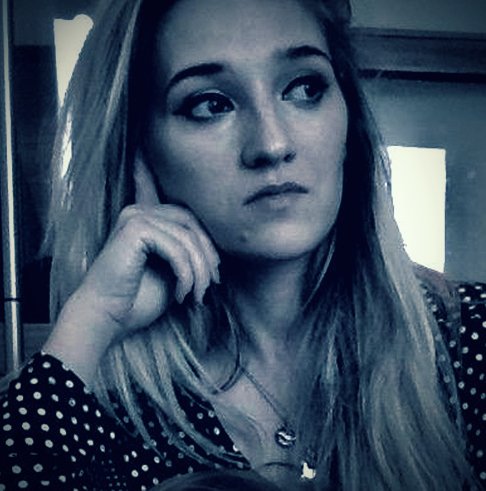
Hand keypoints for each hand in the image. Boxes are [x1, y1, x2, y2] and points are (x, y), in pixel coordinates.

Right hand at [44, 157, 219, 382]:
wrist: (108, 318)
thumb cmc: (138, 299)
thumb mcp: (171, 272)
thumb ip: (184, 252)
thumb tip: (213, 252)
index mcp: (143, 220)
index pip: (149, 186)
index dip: (146, 168)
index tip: (140, 147)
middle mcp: (139, 212)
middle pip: (192, 223)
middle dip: (208, 256)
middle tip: (211, 285)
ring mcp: (136, 217)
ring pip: (189, 238)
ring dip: (199, 272)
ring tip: (196, 296)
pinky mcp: (134, 228)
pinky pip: (177, 247)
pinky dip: (186, 273)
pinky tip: (182, 294)